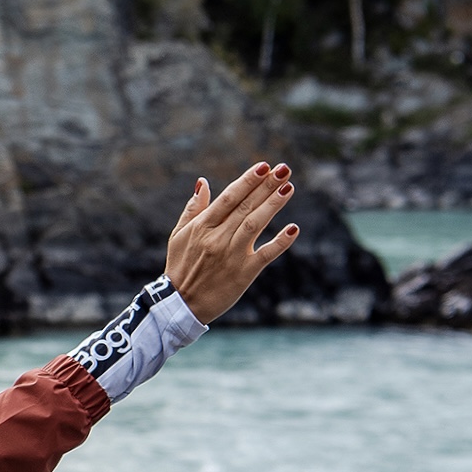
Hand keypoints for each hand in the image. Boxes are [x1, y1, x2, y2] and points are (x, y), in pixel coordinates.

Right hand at [164, 161, 300, 323]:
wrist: (180, 305)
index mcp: (202, 227)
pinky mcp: (243, 274)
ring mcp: (231, 256)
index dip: (248, 181)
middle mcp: (217, 238)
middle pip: (245, 207)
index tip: (264, 166)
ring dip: (273, 205)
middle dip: (266, 186)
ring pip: (255, 225)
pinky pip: (265, 255)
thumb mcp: (178, 236)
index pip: (229, 198)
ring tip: (288, 187)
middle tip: (284, 169)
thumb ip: (193, 208)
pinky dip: (280, 242)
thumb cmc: (180, 268)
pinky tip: (293, 229)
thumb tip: (202, 181)